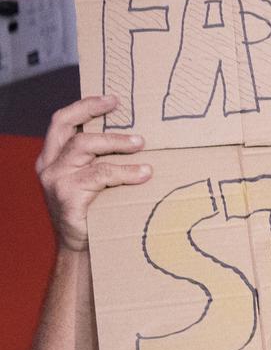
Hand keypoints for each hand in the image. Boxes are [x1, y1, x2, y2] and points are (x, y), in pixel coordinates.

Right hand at [36, 95, 151, 251]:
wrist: (81, 250)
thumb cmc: (92, 212)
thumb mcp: (90, 181)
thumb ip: (98, 160)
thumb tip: (133, 137)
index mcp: (51, 159)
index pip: (62, 122)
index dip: (85, 106)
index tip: (111, 99)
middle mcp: (49, 166)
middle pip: (71, 130)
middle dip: (99, 117)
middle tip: (128, 118)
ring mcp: (55, 180)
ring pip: (85, 147)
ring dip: (117, 143)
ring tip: (140, 145)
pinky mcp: (67, 196)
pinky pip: (100, 175)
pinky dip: (125, 172)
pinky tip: (142, 174)